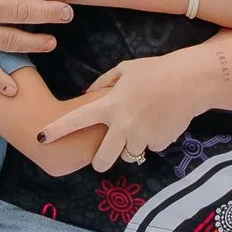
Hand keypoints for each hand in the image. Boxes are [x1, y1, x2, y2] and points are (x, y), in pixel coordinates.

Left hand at [50, 49, 219, 173]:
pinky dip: (154, 139)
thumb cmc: (156, 71)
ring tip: (145, 123)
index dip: (56, 130)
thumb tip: (87, 94)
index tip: (41, 137)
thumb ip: (103, 84)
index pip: (76, 120)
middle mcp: (122, 126)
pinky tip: (161, 121)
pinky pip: (151, 146)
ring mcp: (142, 137)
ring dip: (132, 145)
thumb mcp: (125, 69)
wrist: (190, 81)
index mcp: (110, 105)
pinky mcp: (160, 143)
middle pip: (102, 160)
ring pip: (130, 153)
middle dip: (100, 163)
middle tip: (101, 159)